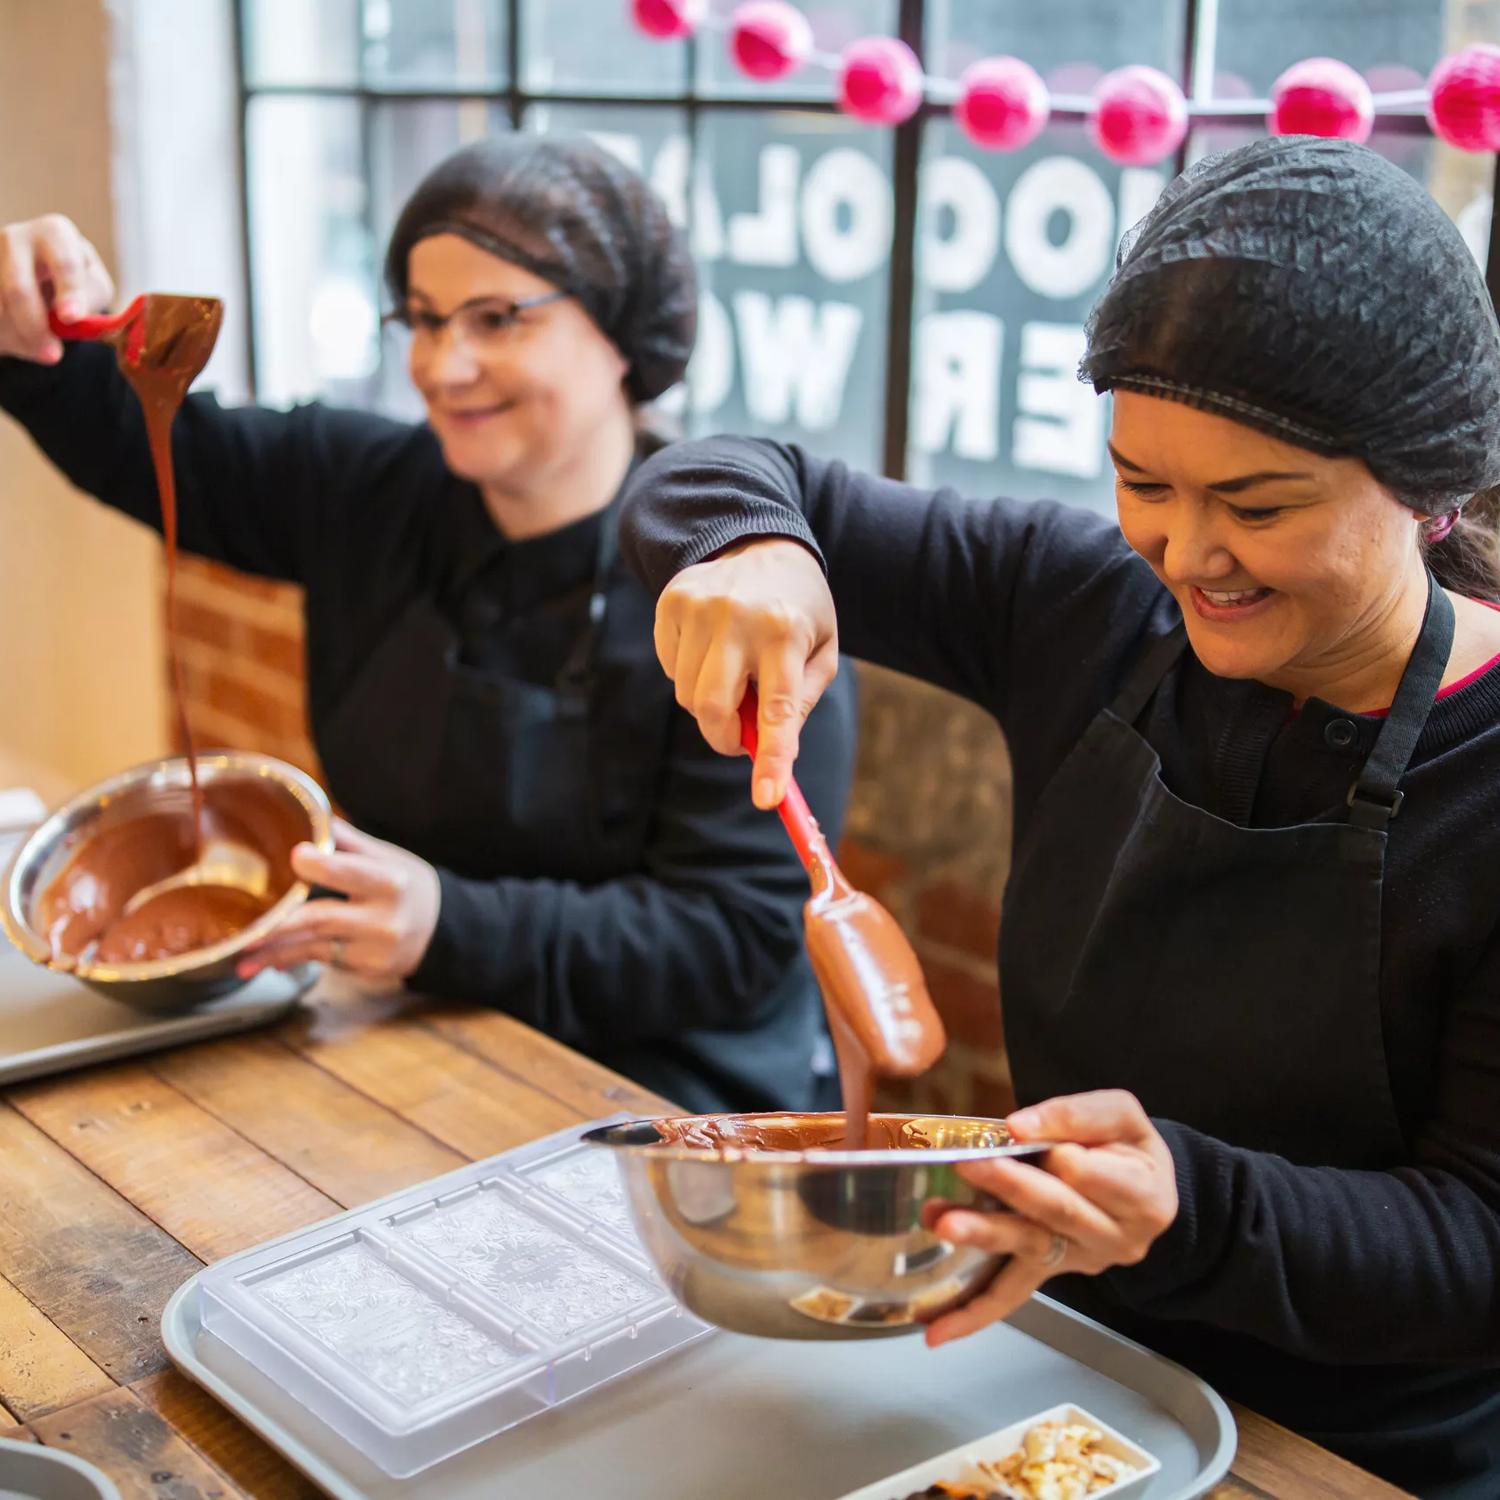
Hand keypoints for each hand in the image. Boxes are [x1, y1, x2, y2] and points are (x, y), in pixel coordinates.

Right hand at [0, 215, 114, 361]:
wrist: (42, 281)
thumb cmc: (75, 284)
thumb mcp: (93, 290)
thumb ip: (86, 302)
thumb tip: (67, 319)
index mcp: (55, 233)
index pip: (63, 263)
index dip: (67, 291)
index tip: (70, 317)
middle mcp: (16, 237)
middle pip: (18, 288)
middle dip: (34, 326)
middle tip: (53, 355)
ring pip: (0, 308)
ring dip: (20, 336)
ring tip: (44, 347)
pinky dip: (5, 336)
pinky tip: (19, 337)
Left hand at [238, 819, 440, 982]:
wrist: (441, 931)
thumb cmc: (406, 886)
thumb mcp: (389, 858)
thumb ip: (349, 842)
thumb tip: (313, 814)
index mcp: (389, 881)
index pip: (350, 872)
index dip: (321, 865)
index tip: (295, 856)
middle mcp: (383, 917)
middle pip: (324, 918)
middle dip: (281, 925)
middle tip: (246, 932)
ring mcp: (374, 947)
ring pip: (315, 947)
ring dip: (275, 952)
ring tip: (242, 958)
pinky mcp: (366, 968)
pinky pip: (321, 960)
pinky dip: (292, 959)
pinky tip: (268, 962)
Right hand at [653, 537, 836, 808]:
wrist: (761, 541)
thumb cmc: (799, 609)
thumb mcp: (822, 650)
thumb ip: (802, 703)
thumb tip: (773, 753)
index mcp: (786, 631)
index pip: (778, 710)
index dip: (772, 759)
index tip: (767, 799)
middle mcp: (738, 617)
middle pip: (712, 709)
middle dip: (725, 737)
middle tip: (741, 738)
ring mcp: (698, 607)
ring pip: (687, 695)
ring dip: (710, 703)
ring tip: (734, 674)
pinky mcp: (670, 602)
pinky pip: (671, 669)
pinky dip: (690, 674)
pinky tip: (712, 649)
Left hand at [923, 1090, 1178, 1347]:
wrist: (1145, 1189)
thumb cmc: (1130, 1148)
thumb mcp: (1123, 1115)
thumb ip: (1076, 1115)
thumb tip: (1020, 1127)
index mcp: (1142, 1197)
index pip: (1091, 1175)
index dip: (1055, 1152)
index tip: (1019, 1130)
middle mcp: (1113, 1238)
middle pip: (1057, 1213)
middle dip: (1010, 1188)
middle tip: (969, 1165)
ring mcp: (1078, 1260)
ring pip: (1028, 1248)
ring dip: (982, 1234)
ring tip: (943, 1220)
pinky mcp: (1048, 1271)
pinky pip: (1011, 1294)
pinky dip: (973, 1313)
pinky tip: (935, 1328)